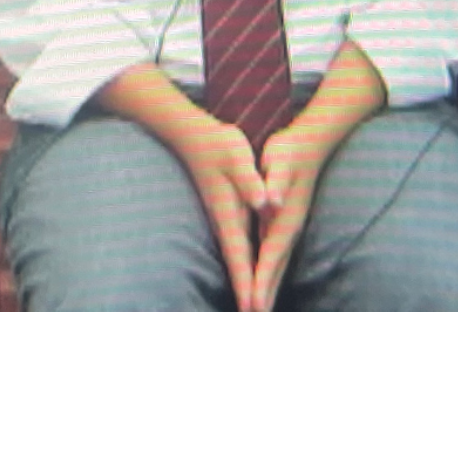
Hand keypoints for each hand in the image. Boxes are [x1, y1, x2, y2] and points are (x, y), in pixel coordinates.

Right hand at [168, 113, 266, 310]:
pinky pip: (237, 250)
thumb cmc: (218, 144)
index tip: (252, 308)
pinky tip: (247, 277)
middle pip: (237, 265)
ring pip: (236, 260)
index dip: (246, 281)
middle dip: (245, 294)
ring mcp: (223, 221)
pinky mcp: (226, 216)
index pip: (240, 254)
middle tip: (255, 322)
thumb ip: (250, 180)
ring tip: (252, 310)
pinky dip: (242, 268)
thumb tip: (264, 201)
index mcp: (229, 212)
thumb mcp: (237, 156)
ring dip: (244, 285)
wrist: (192, 136)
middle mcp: (225, 222)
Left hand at [248, 123, 325, 311]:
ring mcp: (289, 228)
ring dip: (268, 289)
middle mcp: (289, 228)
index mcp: (285, 218)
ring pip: (277, 265)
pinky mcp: (285, 225)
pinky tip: (264, 283)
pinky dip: (269, 274)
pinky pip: (276, 257)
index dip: (262, 281)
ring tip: (258, 312)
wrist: (310, 144)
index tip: (253, 305)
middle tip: (253, 321)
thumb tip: (270, 201)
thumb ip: (274, 182)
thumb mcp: (279, 161)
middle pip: (276, 269)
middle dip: (265, 295)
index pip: (270, 256)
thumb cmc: (290, 152)